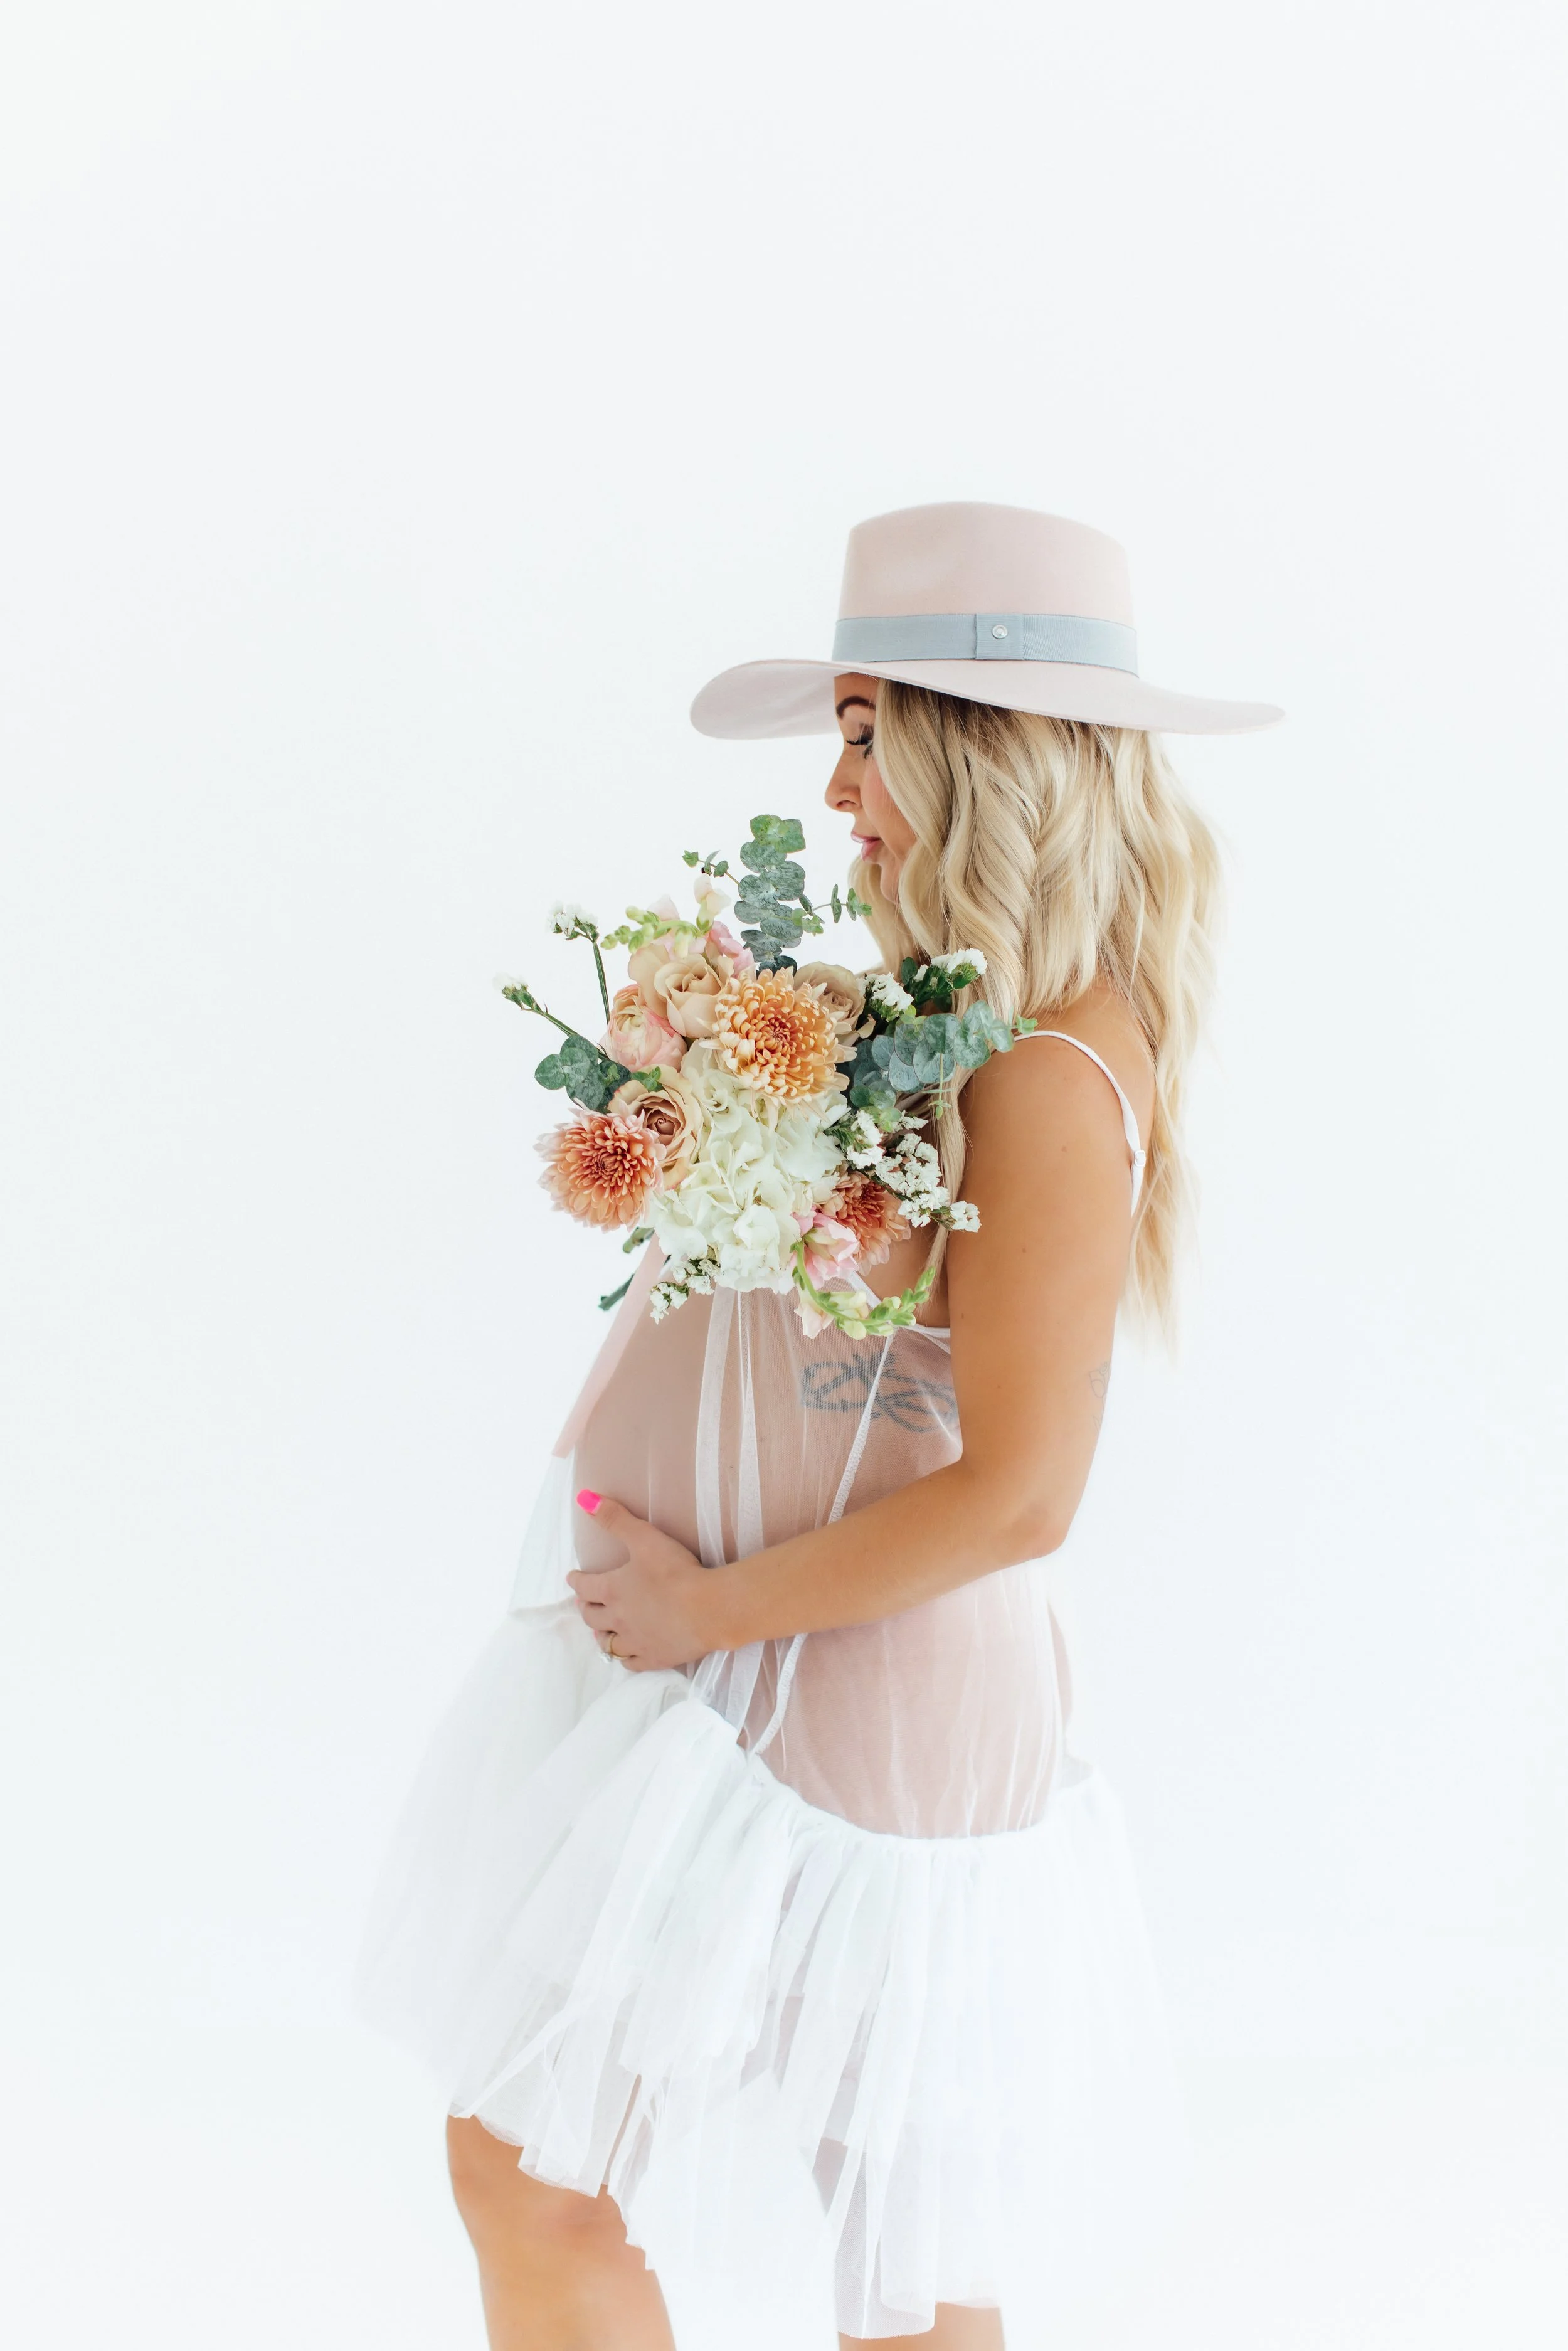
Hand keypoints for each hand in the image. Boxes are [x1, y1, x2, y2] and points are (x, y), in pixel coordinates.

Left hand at [566, 1490, 726, 1670]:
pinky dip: (624, 1657)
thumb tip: (584, 1498)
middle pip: (591, 1617)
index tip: (573, 1578)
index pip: (584, 1587)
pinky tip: (626, 1653)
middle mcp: (617, 1619)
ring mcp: (635, 1642)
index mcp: (612, 1590)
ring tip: (600, 1630)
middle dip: (585, 1608)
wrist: (709, 1609)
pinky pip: (630, 1663)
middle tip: (585, 1603)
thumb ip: (615, 1518)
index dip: (577, 1581)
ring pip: (607, 1643)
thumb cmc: (676, 1572)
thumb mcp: (645, 1538)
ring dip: (601, 1635)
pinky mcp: (654, 1658)